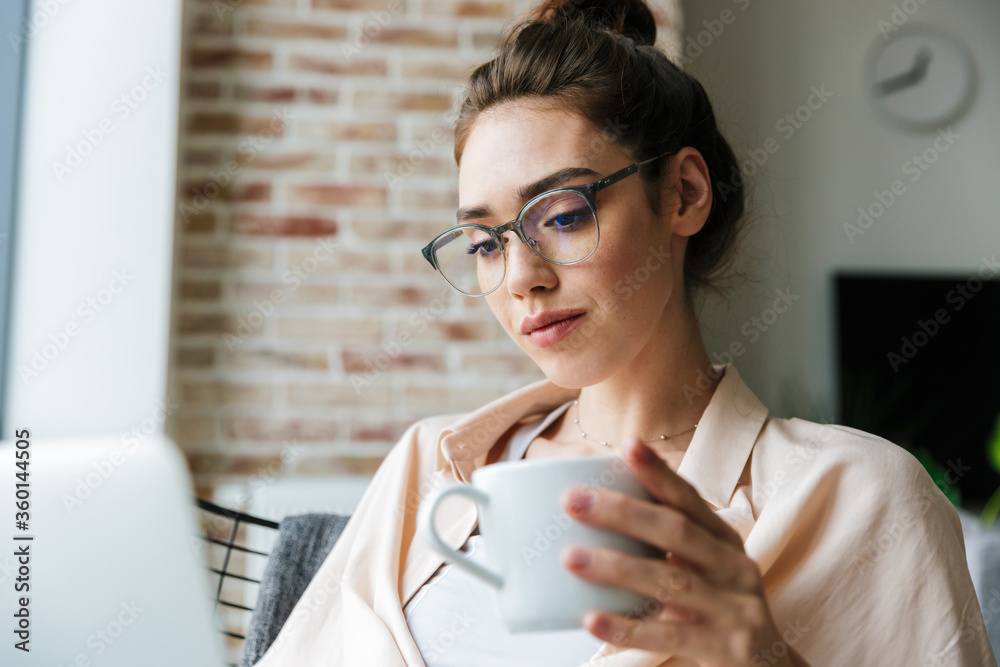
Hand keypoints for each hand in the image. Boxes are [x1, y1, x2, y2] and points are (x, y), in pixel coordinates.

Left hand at [559, 437, 804, 666]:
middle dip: (622, 512)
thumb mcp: (708, 570)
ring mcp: (733, 609)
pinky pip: (667, 636)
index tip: (627, 444)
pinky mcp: (724, 648)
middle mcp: (734, 568)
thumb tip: (600, 511)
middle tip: (573, 501)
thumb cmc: (722, 611)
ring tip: (571, 558)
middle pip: (676, 532)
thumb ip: (669, 546)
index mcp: (725, 542)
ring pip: (669, 580)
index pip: (689, 500)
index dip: (659, 472)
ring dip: (616, 567)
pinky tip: (592, 619)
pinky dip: (626, 627)